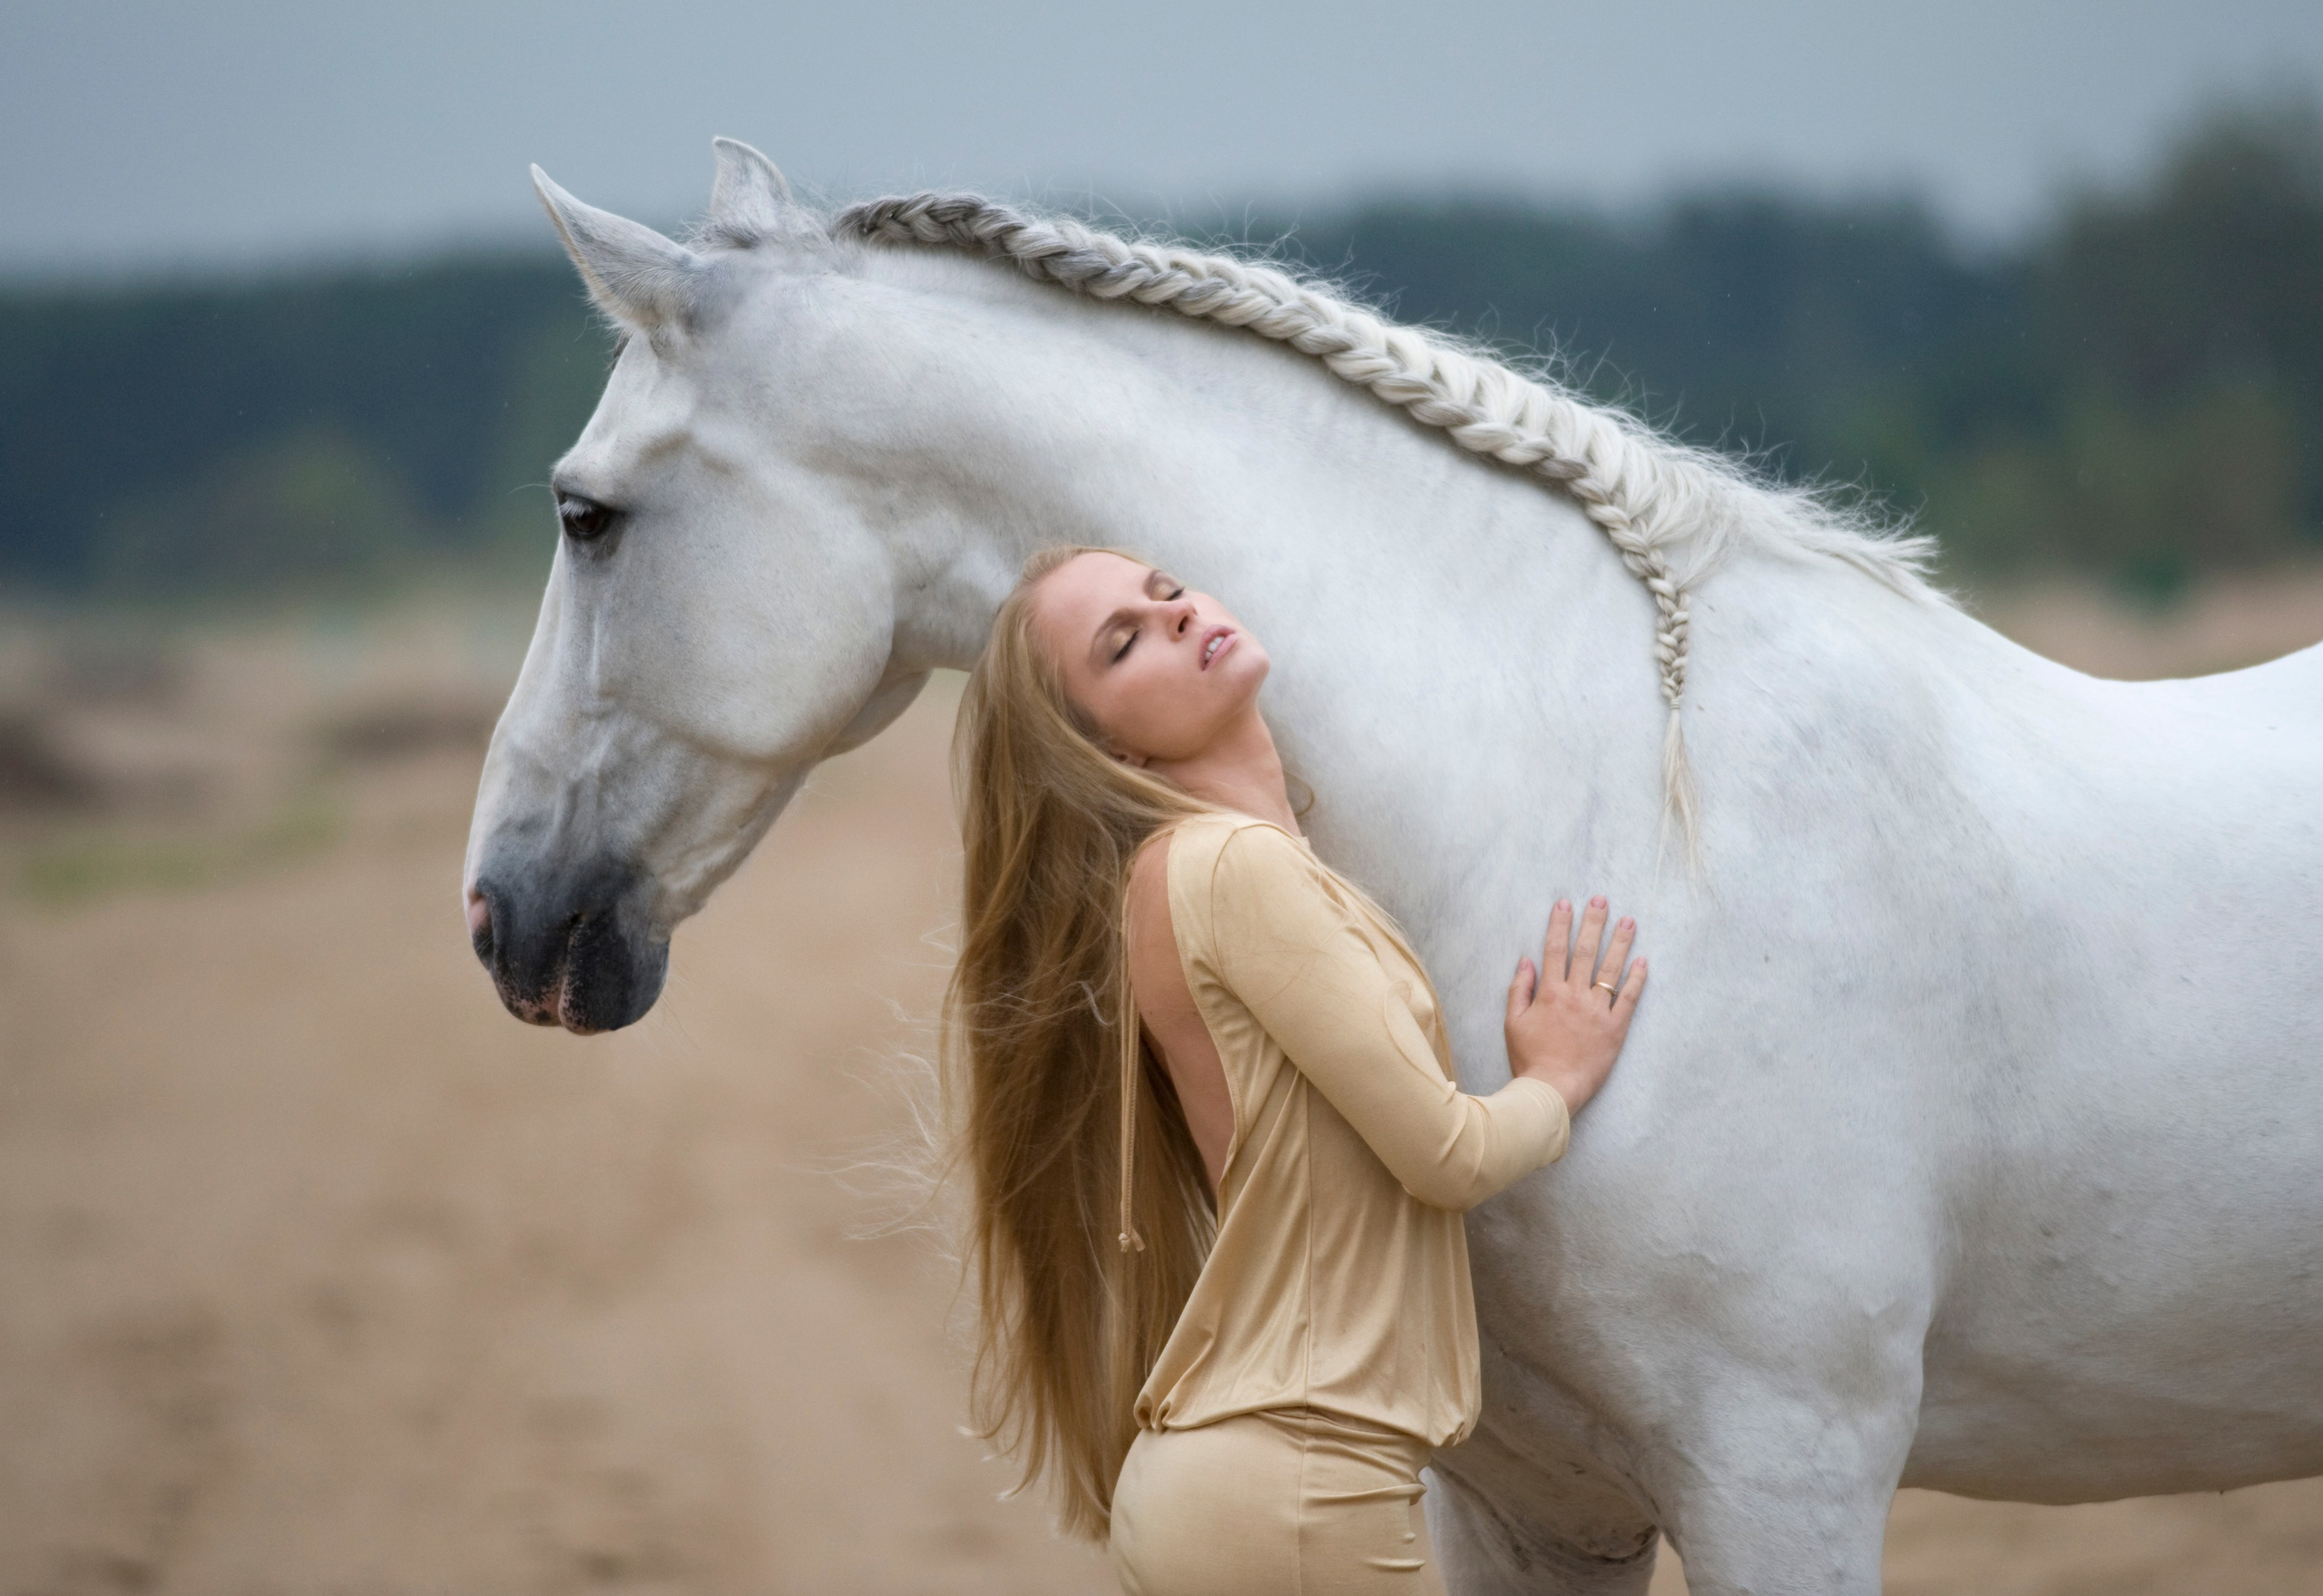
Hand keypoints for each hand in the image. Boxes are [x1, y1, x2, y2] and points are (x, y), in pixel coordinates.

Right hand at [1504, 896, 1644, 1117]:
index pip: (1555, 949)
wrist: (1552, 1089)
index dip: (1560, 924)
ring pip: (1611, 969)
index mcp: (1549, 993)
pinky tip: (1643, 961)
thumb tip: (1526, 961)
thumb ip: (1519, 989)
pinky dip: (1636, 979)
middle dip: (1593, 923)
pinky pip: (1628, 999)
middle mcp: (1575, 996)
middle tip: (1601, 900)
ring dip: (1620, 942)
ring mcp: (1597, 1011)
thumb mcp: (1513, 1023)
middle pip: (1586, 951)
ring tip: (1628, 921)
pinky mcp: (1615, 1028)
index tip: (1566, 903)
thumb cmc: (1529, 1058)